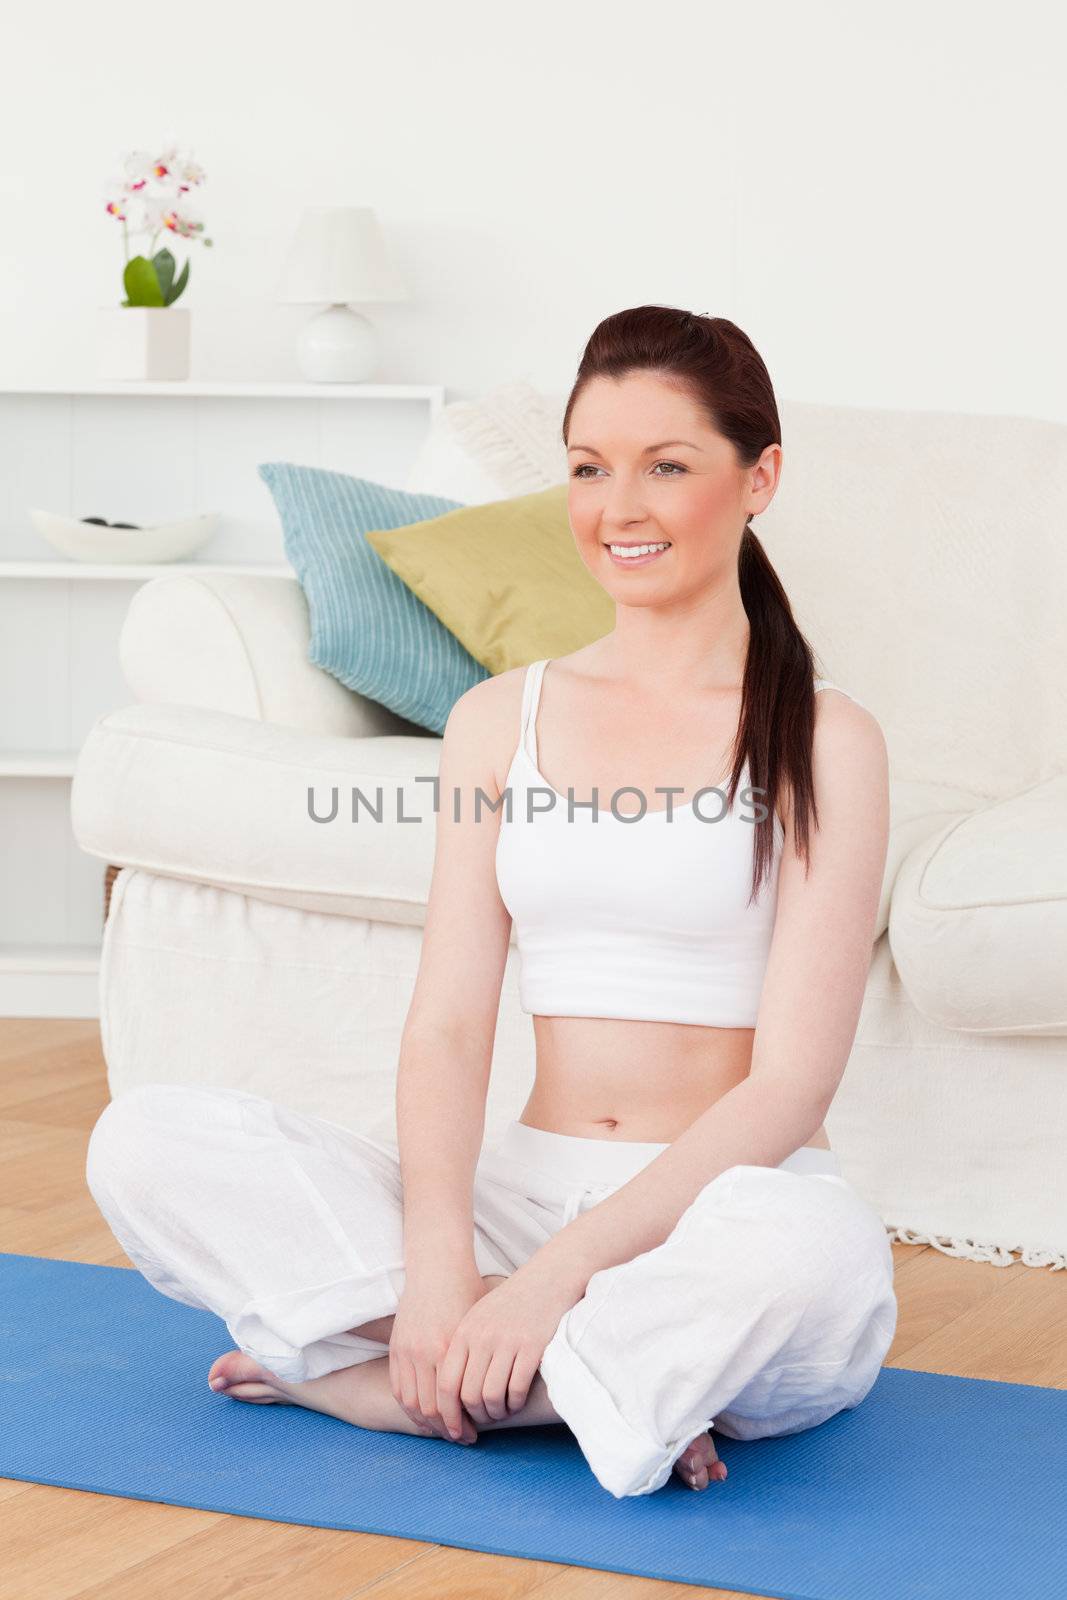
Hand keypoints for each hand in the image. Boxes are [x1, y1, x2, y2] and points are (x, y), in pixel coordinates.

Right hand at [388, 1262, 488, 1443]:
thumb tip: (505, 1390)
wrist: (437, 1267)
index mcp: (449, 1347)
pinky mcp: (396, 1347)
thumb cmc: (468, 1293)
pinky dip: (410, 1408)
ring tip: (444, 1431)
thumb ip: (486, 1357)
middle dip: (447, 1429)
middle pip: (431, 1409)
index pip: (451, 1403)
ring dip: (427, 1423)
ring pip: (412, 1404)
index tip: (475, 1435)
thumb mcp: (481, 1323)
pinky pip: (398, 1389)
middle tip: (463, 1438)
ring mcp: (407, 1350)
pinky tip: (425, 1415)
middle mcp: (425, 1352)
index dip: (462, 1425)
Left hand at [435, 1259, 581, 1433]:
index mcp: (465, 1331)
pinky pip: (517, 1389)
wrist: (549, 1277)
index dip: (448, 1413)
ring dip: (497, 1412)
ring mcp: (507, 1342)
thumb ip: (465, 1348)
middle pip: (468, 1395)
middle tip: (485, 1421)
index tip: (456, 1428)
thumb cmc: (513, 1302)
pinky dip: (516, 1403)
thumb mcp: (481, 1317)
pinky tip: (518, 1401)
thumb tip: (453, 1393)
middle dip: (476, 1417)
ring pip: (492, 1396)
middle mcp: (482, 1337)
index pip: (446, 1383)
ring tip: (502, 1411)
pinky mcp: (532, 1347)